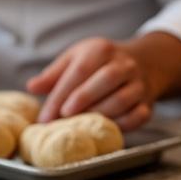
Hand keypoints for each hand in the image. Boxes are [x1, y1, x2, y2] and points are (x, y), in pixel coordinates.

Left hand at [25, 33, 180, 130]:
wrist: (144, 63)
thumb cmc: (101, 63)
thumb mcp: (76, 58)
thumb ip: (54, 74)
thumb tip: (32, 87)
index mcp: (101, 50)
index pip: (80, 70)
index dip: (61, 94)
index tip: (46, 115)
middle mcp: (124, 64)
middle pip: (106, 79)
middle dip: (82, 99)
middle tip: (62, 117)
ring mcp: (139, 83)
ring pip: (122, 99)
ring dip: (99, 113)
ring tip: (79, 124)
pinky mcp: (148, 102)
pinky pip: (138, 115)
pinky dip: (121, 124)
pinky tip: (102, 129)